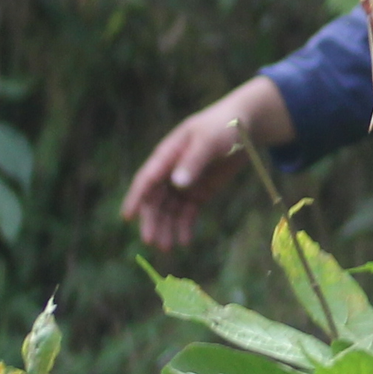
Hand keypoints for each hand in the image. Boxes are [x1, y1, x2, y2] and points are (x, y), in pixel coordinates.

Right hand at [122, 77, 291, 258]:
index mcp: (167, 155)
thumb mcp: (210, 140)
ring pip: (169, 210)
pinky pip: (187, 212)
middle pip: (155, 200)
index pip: (147, 179)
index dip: (136, 197)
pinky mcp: (198, 192)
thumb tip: (177, 183)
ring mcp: (184, 183)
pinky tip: (185, 241)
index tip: (128, 217)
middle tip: (152, 241)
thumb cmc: (224, 127)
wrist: (244, 126)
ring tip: (168, 248)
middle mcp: (170, 172)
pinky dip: (185, 226)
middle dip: (152, 220)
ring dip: (166, 228)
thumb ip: (194, 160)